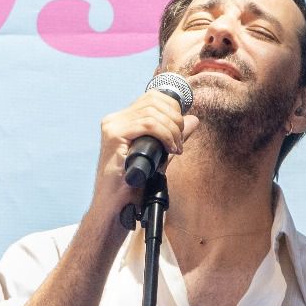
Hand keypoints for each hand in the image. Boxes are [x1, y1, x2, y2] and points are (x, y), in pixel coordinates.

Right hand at [91, 90, 200, 219]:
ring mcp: (112, 126)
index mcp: (122, 121)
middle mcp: (115, 120)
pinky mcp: (113, 136)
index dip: (173, 108)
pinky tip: (169, 149)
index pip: (152, 97)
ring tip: (175, 148)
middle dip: (175, 119)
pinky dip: (165, 135)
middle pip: (153, 101)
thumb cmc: (133, 186)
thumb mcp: (159, 156)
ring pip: (152, 112)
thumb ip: (173, 137)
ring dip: (172, 130)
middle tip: (179, 142)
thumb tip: (193, 120)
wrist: (115, 207)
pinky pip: (147, 125)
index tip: (181, 129)